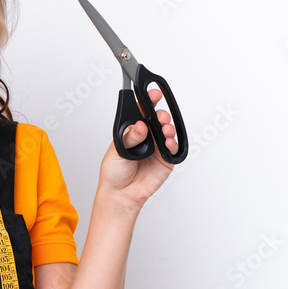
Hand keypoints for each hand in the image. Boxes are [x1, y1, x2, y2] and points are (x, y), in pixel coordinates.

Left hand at [98, 88, 177, 210]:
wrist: (121, 194)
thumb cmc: (114, 172)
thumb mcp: (117, 151)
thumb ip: (129, 138)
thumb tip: (140, 126)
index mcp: (131, 130)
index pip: (141, 111)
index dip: (148, 101)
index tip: (152, 94)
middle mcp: (146, 136)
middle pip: (157, 119)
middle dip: (161, 114)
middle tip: (159, 117)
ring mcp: (157, 146)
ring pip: (167, 131)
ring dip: (168, 127)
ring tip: (165, 129)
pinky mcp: (165, 158)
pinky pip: (173, 148)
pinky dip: (173, 143)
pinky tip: (168, 143)